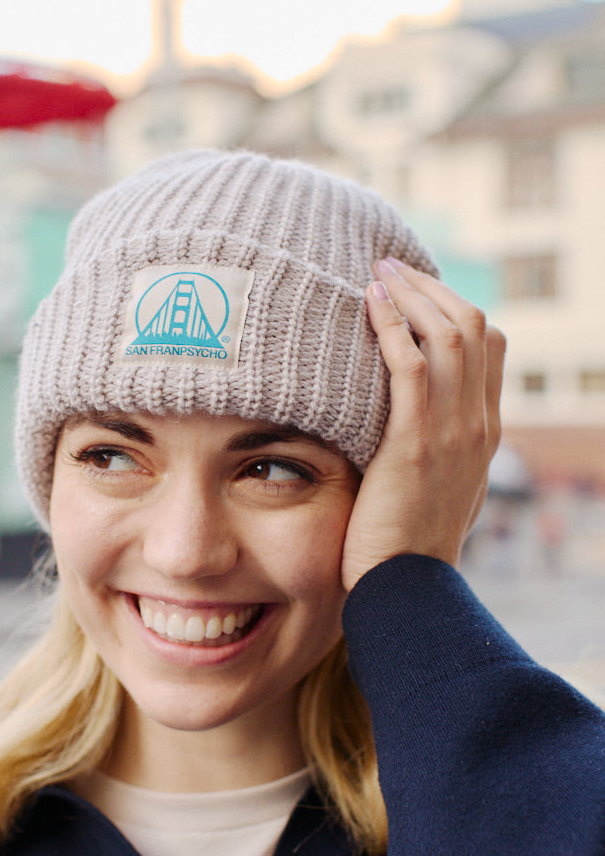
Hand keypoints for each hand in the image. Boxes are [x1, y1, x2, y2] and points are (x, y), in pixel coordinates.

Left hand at [340, 258, 505, 592]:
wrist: (407, 591)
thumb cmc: (406, 544)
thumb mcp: (435, 489)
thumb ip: (432, 449)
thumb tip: (407, 426)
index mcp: (484, 430)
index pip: (488, 346)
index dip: (454, 307)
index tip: (414, 289)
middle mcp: (477, 423)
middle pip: (471, 327)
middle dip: (430, 288)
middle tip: (391, 265)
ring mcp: (453, 431)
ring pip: (447, 335)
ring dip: (411, 294)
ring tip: (377, 271)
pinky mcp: (416, 443)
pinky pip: (409, 365)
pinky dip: (391, 326)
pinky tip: (367, 304)